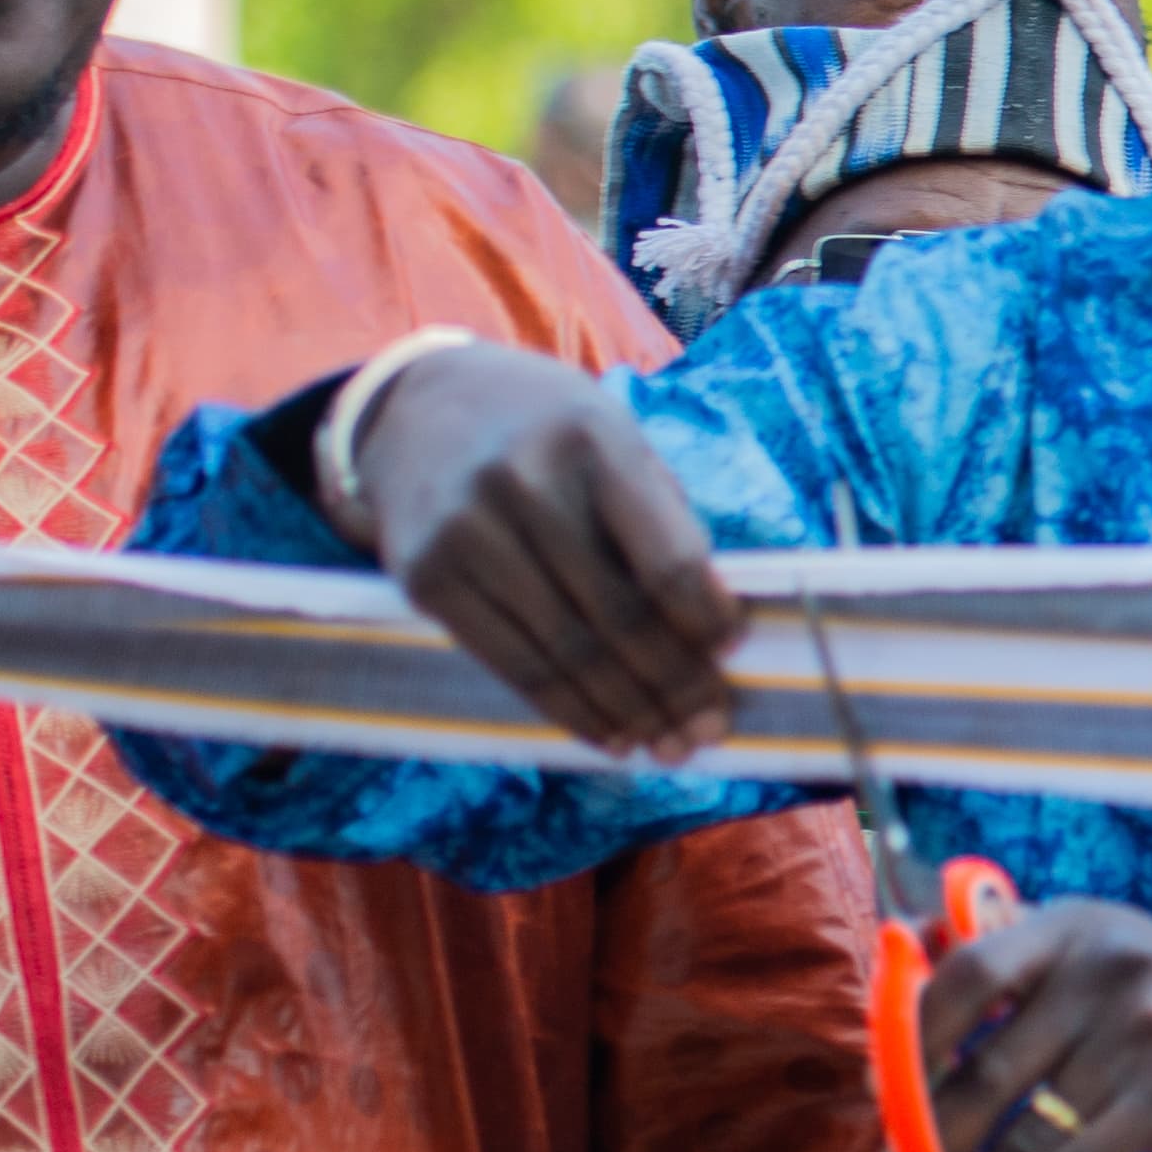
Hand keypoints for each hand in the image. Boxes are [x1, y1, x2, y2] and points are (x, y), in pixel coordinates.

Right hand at [352, 352, 743, 762]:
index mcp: (592, 440)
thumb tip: (716, 631)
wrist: (418, 406)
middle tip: (707, 728)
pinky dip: (566, 709)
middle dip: (674, 684)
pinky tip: (606, 733)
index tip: (733, 655)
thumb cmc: (545, 433)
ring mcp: (467, 532)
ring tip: (666, 744)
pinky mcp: (426, 578)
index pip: (665, 556)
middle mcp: (524, 482)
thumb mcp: (613, 438)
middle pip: (619, 615)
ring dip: (626, 711)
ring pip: (566, 652)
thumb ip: (661, 519)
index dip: (705, 619)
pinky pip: (511, 665)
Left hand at [875, 899, 1151, 1151]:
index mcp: (1072, 928)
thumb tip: (893, 1030)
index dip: (910, 1041)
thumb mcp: (1103, 969)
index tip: (875, 1101)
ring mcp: (1142, 1031)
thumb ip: (1016, 985)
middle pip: (984, 1075)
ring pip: (1027, 1143)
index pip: (966, 976)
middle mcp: (1106, 969)